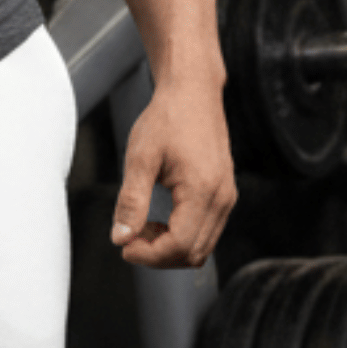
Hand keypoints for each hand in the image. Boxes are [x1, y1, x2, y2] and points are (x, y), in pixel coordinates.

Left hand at [109, 79, 235, 267]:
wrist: (192, 92)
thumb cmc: (166, 119)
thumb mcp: (140, 158)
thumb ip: (131, 201)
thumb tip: (120, 238)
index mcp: (203, 191)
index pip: (179, 246)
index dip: (148, 255)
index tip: (124, 245)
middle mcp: (222, 199)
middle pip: (192, 254)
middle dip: (157, 255)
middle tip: (129, 236)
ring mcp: (226, 198)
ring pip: (201, 248)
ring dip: (169, 248)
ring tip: (142, 226)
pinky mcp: (223, 194)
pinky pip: (206, 232)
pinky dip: (181, 236)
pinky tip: (159, 220)